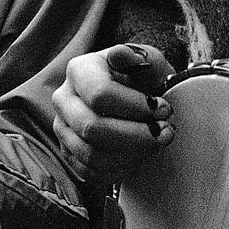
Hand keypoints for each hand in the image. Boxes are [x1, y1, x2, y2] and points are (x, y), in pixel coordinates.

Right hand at [52, 43, 173, 181]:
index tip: (163, 108)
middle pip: (92, 128)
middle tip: (165, 132)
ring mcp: (63, 128)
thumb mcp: (145, 60)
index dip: (136, 106)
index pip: (100, 94)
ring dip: (131, 155)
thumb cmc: (142, 79)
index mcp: (79, 70)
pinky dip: (119, 170)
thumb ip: (134, 57)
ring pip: (91, 154)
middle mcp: (63, 99)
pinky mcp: (69, 153)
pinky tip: (140, 156)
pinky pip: (89, 172)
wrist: (136, 98)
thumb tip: (121, 55)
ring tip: (156, 144)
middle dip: (136, 135)